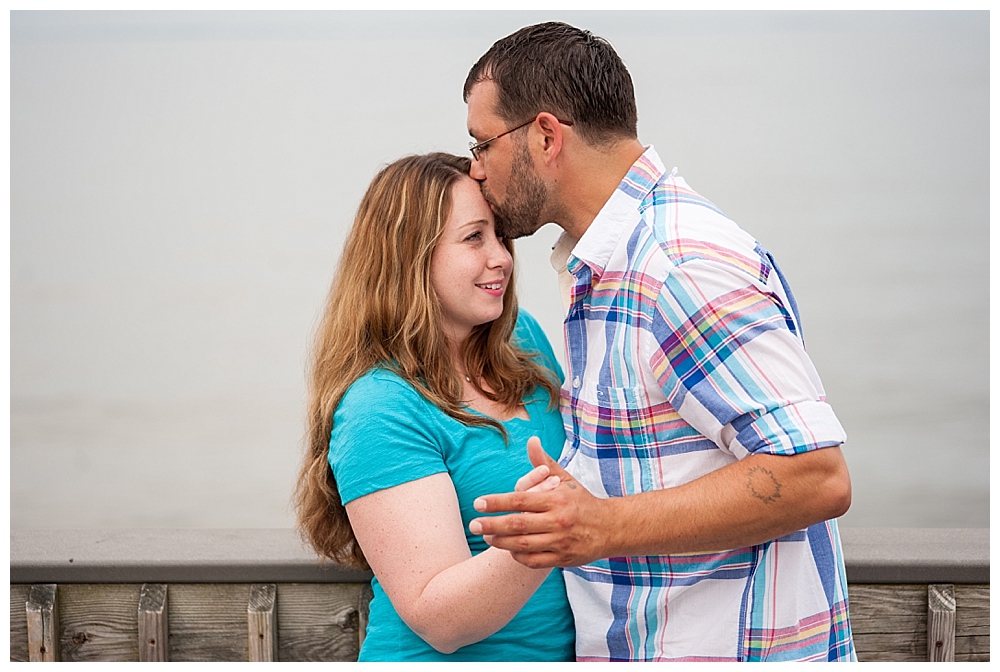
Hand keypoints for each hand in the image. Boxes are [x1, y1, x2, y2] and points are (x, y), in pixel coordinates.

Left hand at [469, 437, 611, 567]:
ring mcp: (560, 542)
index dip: (497, 502)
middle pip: (518, 525)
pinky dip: (517, 556)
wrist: (611, 527)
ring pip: (523, 545)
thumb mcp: (565, 479)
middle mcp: (558, 521)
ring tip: (486, 536)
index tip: (478, 503)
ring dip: (500, 542)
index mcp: (556, 499)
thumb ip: (544, 462)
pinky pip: (533, 561)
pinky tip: (508, 549)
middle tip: (473, 525)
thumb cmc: (582, 501)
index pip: (520, 500)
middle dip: (491, 525)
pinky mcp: (563, 559)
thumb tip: (532, 440)